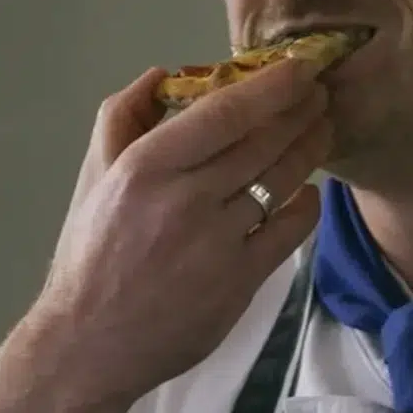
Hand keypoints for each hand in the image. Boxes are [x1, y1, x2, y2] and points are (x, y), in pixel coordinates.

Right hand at [23, 59, 331, 412]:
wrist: (90, 343)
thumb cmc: (92, 254)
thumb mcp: (92, 177)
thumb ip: (124, 117)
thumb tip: (165, 74)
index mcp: (145, 167)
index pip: (224, 113)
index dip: (271, 86)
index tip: (299, 69)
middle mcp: (186, 200)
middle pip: (262, 142)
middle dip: (300, 111)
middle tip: (319, 94)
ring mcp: (218, 242)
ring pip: (281, 180)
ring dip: (309, 148)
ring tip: (322, 129)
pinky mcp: (240, 281)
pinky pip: (289, 230)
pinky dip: (306, 204)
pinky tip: (308, 190)